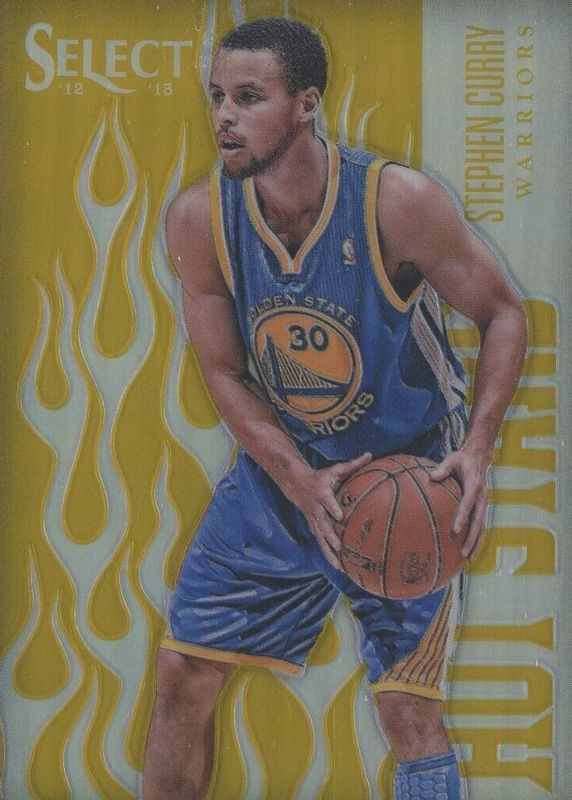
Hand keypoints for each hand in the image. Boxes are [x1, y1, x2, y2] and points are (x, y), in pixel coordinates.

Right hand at [284, 452, 372, 568]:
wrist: (297, 485)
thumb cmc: (321, 478)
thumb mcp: (335, 470)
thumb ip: (353, 465)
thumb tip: (370, 455)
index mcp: (323, 495)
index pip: (327, 502)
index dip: (332, 508)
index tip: (339, 515)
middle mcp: (317, 511)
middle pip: (322, 526)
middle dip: (330, 537)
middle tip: (340, 548)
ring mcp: (314, 522)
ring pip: (321, 540)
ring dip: (329, 554)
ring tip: (340, 567)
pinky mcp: (314, 529)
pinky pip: (321, 545)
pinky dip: (329, 556)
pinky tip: (340, 568)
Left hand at [430, 448, 489, 558]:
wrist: (479, 457)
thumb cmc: (462, 460)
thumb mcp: (452, 460)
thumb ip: (442, 469)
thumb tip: (431, 476)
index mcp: (474, 486)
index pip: (468, 504)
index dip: (462, 517)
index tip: (455, 530)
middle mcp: (482, 497)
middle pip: (478, 521)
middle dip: (471, 538)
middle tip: (463, 552)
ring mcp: (483, 503)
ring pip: (481, 526)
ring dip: (476, 542)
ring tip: (468, 558)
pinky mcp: (482, 507)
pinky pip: (480, 524)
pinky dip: (476, 537)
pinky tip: (469, 549)